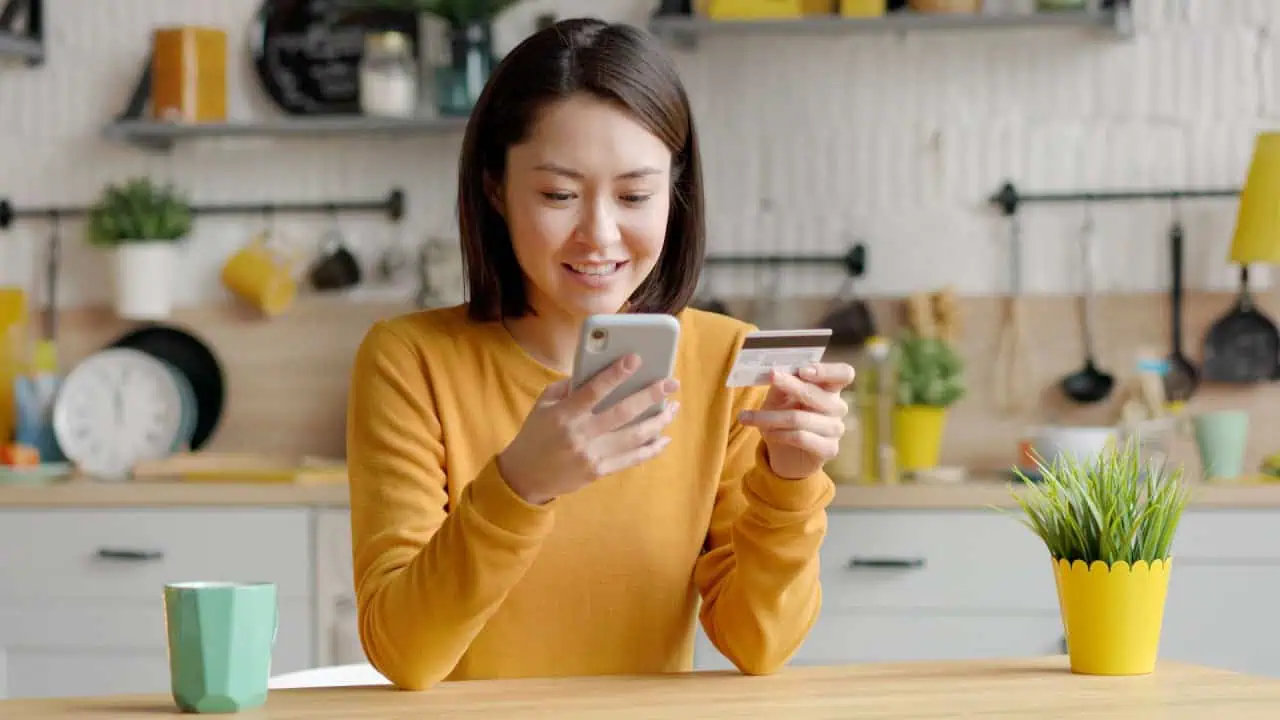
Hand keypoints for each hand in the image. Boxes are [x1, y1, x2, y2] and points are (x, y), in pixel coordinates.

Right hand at [498, 354, 679, 504]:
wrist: (525, 477)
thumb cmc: (536, 434)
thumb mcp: (544, 405)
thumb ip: (569, 387)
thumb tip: (600, 371)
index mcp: (564, 415)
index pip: (593, 391)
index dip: (615, 374)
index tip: (636, 359)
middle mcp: (580, 435)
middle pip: (622, 413)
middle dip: (650, 396)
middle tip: (672, 383)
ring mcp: (592, 455)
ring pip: (633, 437)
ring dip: (657, 422)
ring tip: (674, 408)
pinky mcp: (599, 472)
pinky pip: (631, 459)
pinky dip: (650, 449)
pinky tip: (664, 438)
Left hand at [739, 363, 855, 479]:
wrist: (785, 453)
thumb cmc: (784, 417)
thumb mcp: (778, 398)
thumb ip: (781, 384)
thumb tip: (777, 372)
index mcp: (830, 389)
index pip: (844, 374)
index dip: (827, 370)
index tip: (802, 370)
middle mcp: (838, 407)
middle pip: (817, 394)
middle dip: (790, 385)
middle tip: (771, 378)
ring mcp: (836, 429)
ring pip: (801, 418)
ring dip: (770, 417)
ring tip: (748, 417)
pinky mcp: (829, 449)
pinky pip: (801, 438)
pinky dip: (778, 434)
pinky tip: (766, 433)